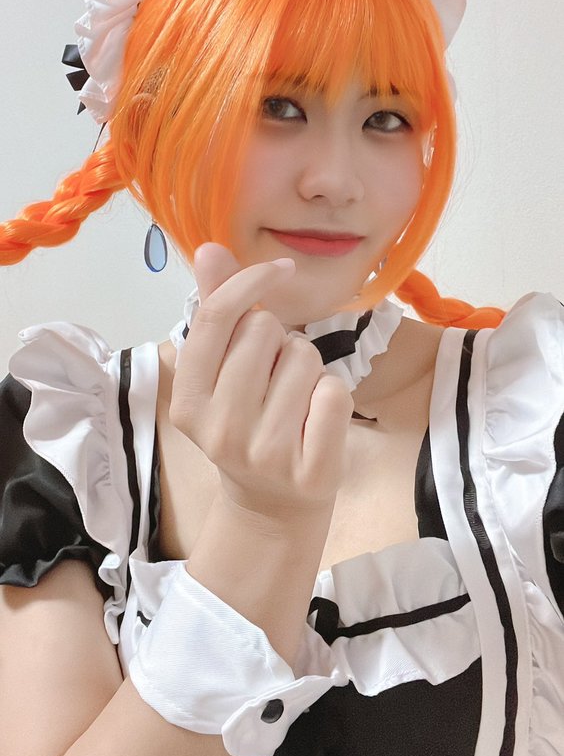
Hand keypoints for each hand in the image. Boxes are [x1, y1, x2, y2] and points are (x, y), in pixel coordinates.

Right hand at [168, 243, 353, 520]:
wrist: (270, 505)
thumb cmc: (247, 421)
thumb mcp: (221, 371)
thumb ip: (217, 308)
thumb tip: (210, 250)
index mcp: (188, 399)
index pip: (216, 317)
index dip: (250, 281)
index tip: (280, 269)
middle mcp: (220, 429)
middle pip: (267, 331)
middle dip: (280, 341)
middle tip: (274, 378)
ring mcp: (265, 454)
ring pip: (306, 358)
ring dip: (309, 369)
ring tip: (294, 402)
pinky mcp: (311, 471)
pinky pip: (335, 393)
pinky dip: (333, 396)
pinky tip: (316, 421)